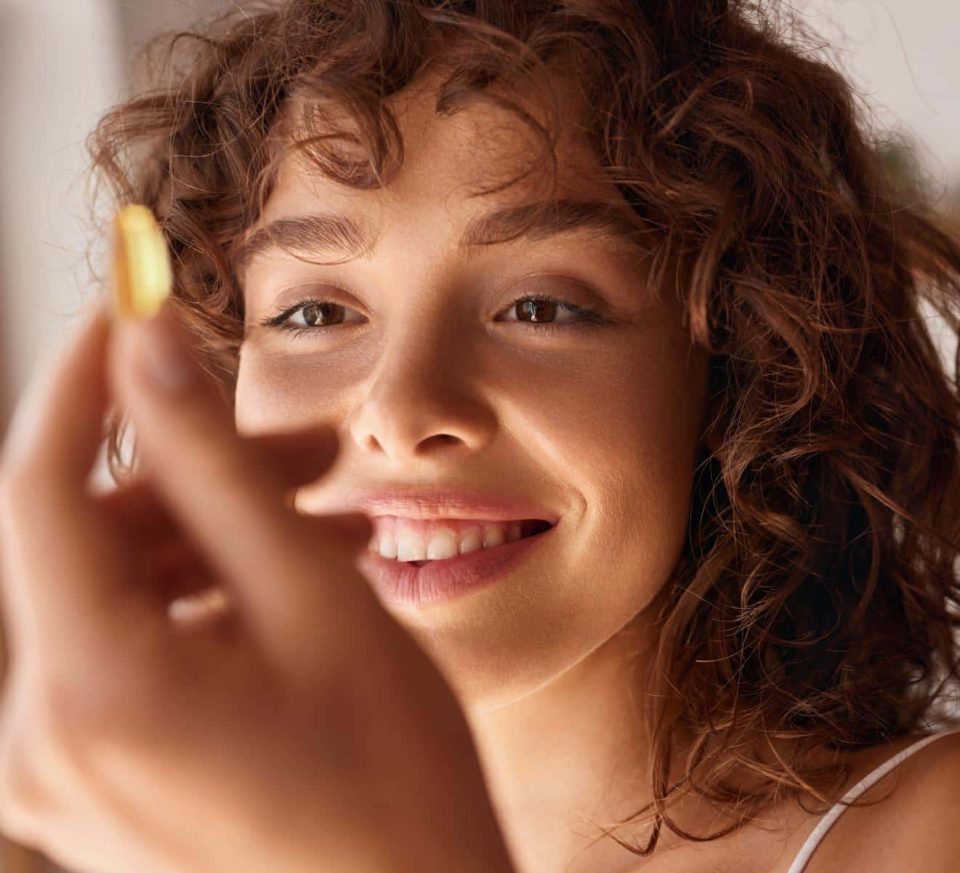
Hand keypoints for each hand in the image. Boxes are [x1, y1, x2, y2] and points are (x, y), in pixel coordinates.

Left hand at [0, 299, 514, 872]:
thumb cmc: (392, 783)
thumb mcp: (314, 599)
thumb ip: (216, 465)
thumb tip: (149, 348)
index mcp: (88, 691)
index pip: (39, 485)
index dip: (88, 381)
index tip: (135, 308)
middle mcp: (44, 739)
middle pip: (93, 544)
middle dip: (199, 476)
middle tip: (314, 452)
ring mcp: (66, 772)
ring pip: (120, 595)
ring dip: (219, 541)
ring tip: (334, 523)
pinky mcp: (102, 785)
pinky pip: (133, 653)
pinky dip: (206, 604)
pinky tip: (298, 588)